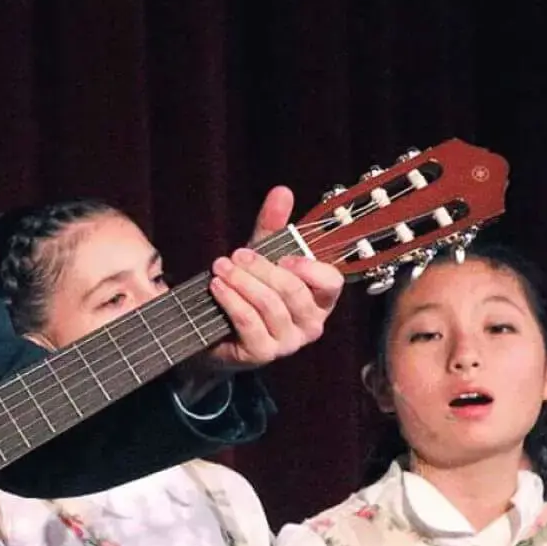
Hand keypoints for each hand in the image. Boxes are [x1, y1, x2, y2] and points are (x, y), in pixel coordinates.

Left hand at [193, 185, 342, 374]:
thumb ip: (272, 226)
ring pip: (270, 306)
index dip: (309, 268)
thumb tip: (282, 191)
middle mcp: (311, 324)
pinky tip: (217, 287)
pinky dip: (231, 301)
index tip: (284, 255)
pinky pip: (249, 323)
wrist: (214, 333)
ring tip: (220, 268)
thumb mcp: (261, 256)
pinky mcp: (263, 354)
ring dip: (242, 283)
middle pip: (294, 291)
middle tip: (235, 255)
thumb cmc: (248, 292)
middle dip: (262, 269)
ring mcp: (288, 342)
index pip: (331, 282)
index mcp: (321, 299)